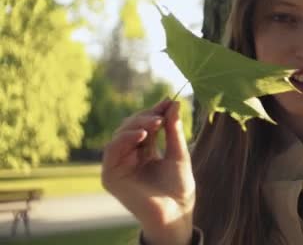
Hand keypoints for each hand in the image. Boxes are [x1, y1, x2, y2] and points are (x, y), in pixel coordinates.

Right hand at [101, 99, 195, 244]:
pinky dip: (125, 139)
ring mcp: (118, 165)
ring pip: (121, 134)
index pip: (145, 125)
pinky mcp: (110, 175)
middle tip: (162, 111)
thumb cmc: (179, 188)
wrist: (176, 213)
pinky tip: (142, 135)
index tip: (169, 101)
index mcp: (144, 151)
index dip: (155, 112)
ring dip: (137, 124)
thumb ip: (174, 130)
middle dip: (147, 116)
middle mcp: (129, 156)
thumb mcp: (179, 153)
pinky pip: (112, 150)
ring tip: (156, 123)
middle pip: (132, 126)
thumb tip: (173, 102)